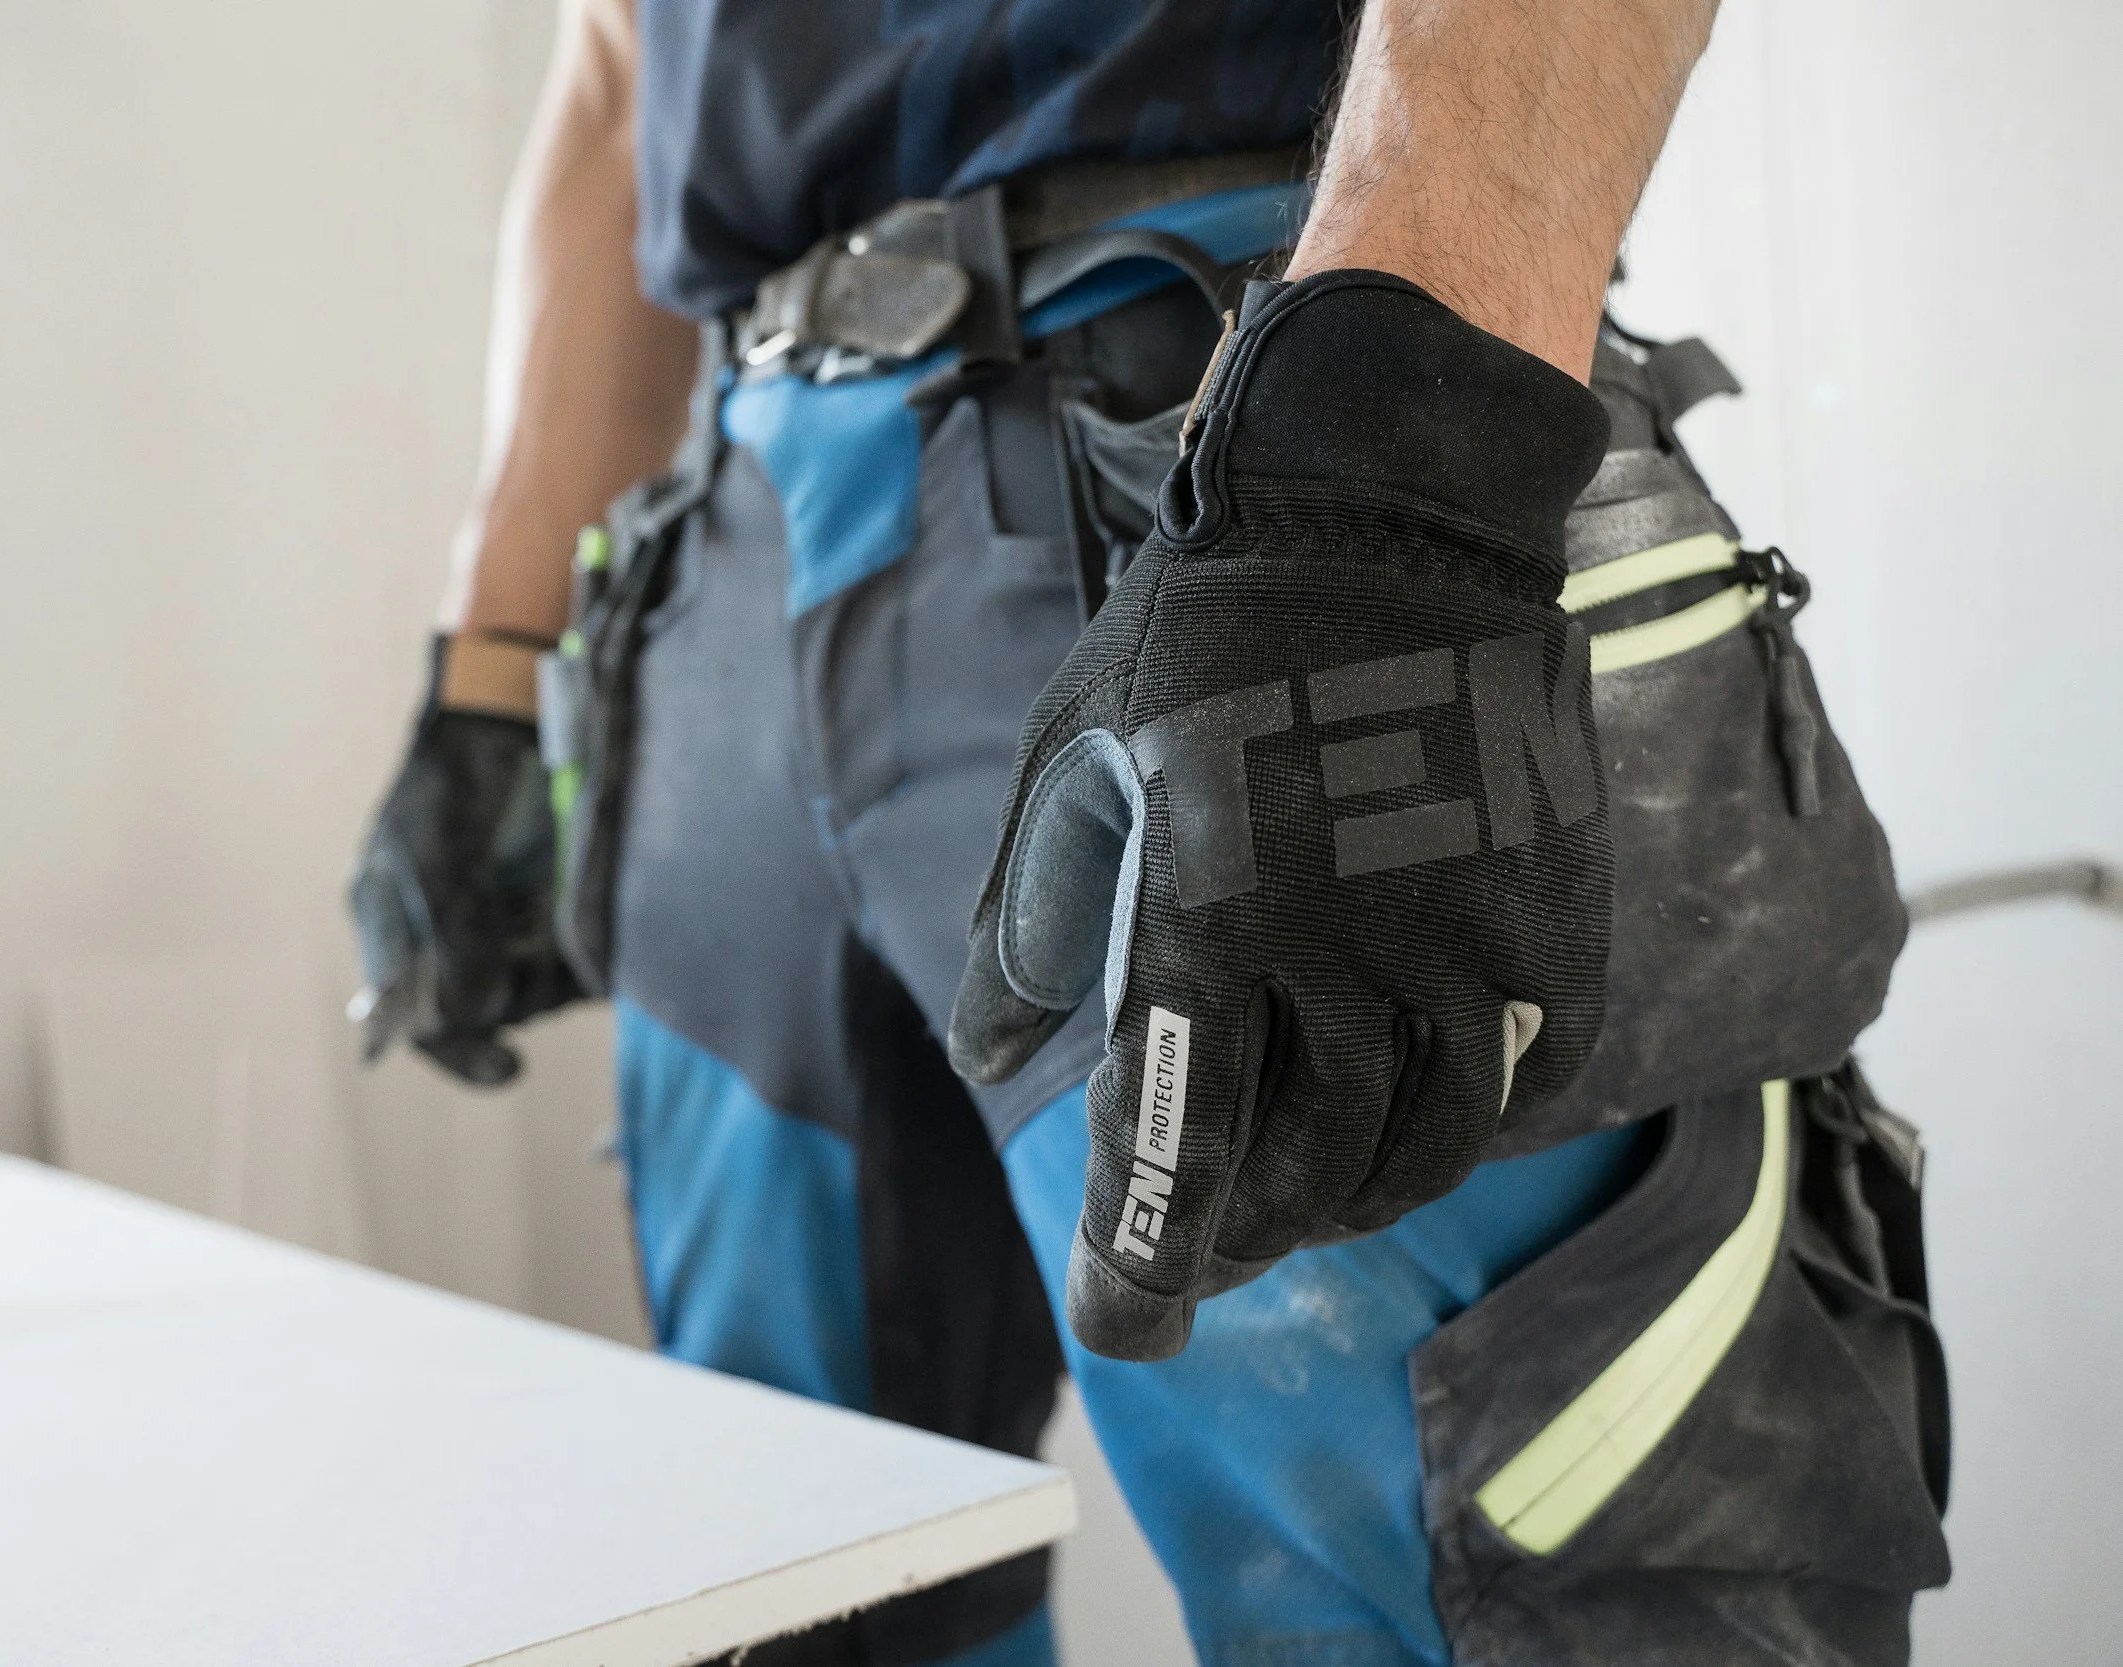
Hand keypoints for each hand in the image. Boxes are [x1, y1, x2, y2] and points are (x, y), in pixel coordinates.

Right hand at [349, 665, 580, 1085]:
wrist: (500, 712)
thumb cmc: (450, 779)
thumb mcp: (436, 855)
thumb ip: (453, 934)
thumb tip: (474, 1014)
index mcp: (394, 929)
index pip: (415, 1019)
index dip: (459, 1052)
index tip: (509, 1068)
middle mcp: (444, 935)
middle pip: (482, 1009)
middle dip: (519, 1004)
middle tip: (553, 978)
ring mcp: (495, 920)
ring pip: (529, 987)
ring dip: (556, 981)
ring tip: (580, 954)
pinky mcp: (542, 904)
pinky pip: (564, 955)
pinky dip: (583, 958)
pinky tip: (604, 944)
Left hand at [950, 273, 1613, 1360]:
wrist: (1392, 515)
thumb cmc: (1199, 637)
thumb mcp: (1075, 765)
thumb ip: (1026, 928)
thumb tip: (991, 1067)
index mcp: (1208, 907)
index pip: (1177, 1140)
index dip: (1141, 1259)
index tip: (1122, 1323)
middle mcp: (1348, 943)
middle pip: (1295, 1173)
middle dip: (1228, 1242)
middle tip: (1188, 1259)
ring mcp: (1470, 940)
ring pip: (1412, 1153)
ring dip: (1337, 1208)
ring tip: (1284, 1208)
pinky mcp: (1556, 929)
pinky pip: (1507, 1093)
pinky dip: (1439, 1140)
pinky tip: (1388, 1128)